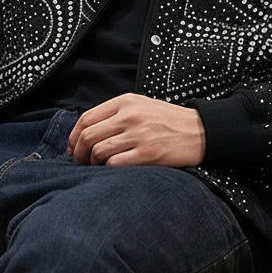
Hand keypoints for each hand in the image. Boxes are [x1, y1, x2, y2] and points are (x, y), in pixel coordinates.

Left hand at [66, 93, 205, 167]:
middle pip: (88, 136)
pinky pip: (115, 164)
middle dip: (78, 153)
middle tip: (80, 163)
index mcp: (125, 102)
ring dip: (92, 163)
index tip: (72, 149)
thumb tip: (85, 134)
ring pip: (98, 151)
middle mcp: (130, 116)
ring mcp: (139, 135)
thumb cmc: (167, 121)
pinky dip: (108, 169)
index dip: (73, 137)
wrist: (200, 131)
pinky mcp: (148, 154)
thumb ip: (114, 114)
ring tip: (96, 168)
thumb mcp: (140, 106)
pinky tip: (112, 170)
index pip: (86, 118)